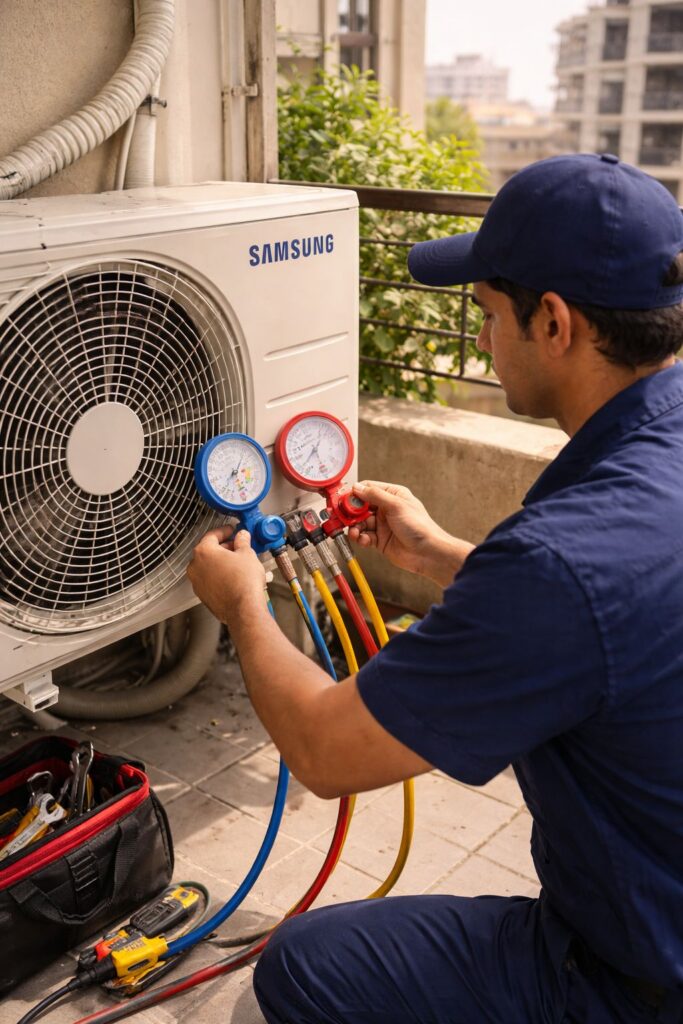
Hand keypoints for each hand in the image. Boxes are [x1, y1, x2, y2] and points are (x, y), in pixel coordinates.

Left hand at [187, 525, 265, 623]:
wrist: (243, 609)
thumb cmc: (244, 582)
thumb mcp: (247, 554)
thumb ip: (242, 542)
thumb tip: (242, 536)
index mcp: (203, 552)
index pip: (212, 535)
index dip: (224, 531)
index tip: (232, 531)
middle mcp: (195, 567)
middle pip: (208, 551)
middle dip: (224, 547)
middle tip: (237, 546)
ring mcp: (197, 583)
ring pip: (208, 567)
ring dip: (221, 562)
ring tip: (238, 563)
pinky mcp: (202, 595)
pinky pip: (210, 580)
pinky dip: (219, 576)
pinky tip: (233, 577)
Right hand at [348, 480, 473, 585]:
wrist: (427, 553)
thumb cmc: (419, 527)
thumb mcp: (396, 505)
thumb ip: (375, 495)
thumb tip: (358, 488)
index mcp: (392, 495)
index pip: (368, 489)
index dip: (354, 494)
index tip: (343, 499)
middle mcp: (386, 509)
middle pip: (361, 507)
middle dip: (351, 512)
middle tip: (343, 517)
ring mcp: (382, 525)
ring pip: (360, 523)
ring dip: (355, 527)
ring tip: (354, 531)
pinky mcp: (380, 540)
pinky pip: (364, 536)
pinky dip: (361, 538)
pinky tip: (363, 539)